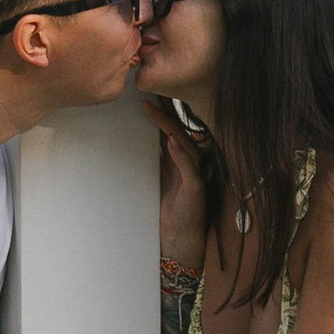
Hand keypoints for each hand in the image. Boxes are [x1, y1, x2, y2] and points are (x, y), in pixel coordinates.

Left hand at [146, 98, 209, 269]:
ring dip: (169, 127)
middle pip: (178, 131)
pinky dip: (181, 154)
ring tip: (154, 112)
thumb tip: (137, 140)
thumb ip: (156, 161)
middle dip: (163, 113)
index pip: (171, 130)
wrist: (180, 238)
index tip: (144, 97)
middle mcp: (190, 163)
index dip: (159, 114)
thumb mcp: (159, 180)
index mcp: (179, 159)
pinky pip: (190, 168)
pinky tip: (172, 142)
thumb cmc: (171, 210)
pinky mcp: (196, 188)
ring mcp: (195, 174)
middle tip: (147, 95)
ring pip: (184, 144)